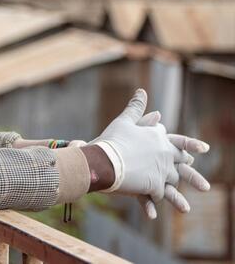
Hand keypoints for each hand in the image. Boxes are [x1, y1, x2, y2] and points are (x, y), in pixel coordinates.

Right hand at [89, 89, 209, 217]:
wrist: (102, 159)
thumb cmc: (111, 139)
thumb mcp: (123, 121)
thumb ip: (135, 108)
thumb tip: (142, 91)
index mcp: (158, 139)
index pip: (179, 140)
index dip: (191, 144)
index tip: (203, 149)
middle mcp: (164, 155)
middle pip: (181, 165)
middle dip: (191, 175)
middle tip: (204, 186)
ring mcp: (160, 172)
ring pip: (173, 185)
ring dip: (178, 198)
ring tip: (185, 209)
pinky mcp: (152, 186)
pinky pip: (153, 197)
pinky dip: (150, 205)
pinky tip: (153, 215)